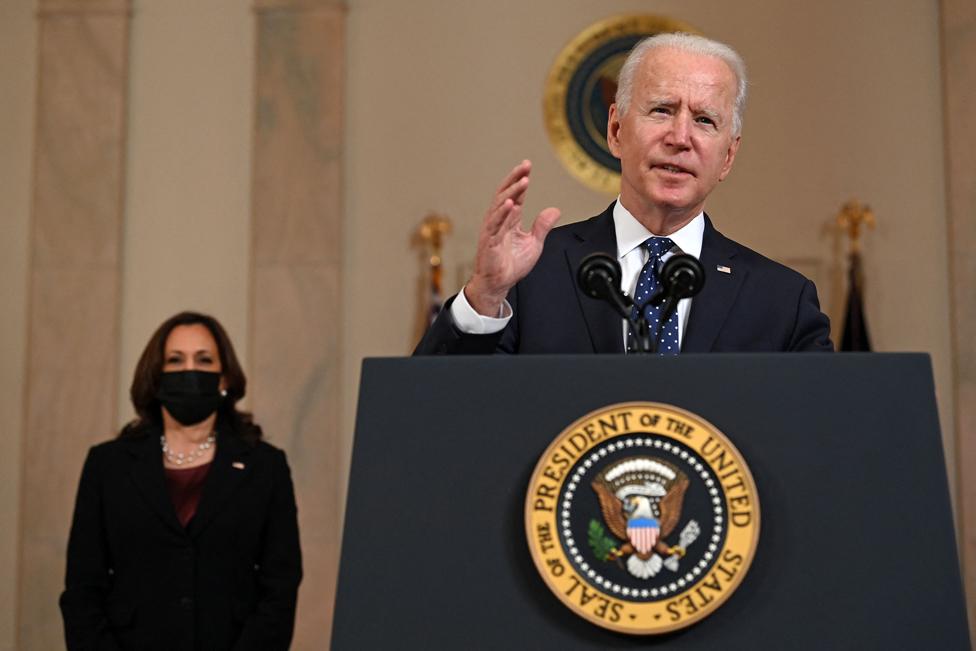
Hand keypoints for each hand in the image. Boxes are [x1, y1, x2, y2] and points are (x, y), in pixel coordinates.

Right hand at [465, 160, 560, 315]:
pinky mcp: (489, 241)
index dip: (521, 180)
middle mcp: (499, 221)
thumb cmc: (511, 265)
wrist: (499, 283)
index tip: (528, 167)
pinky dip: (503, 213)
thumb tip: (555, 210)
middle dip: (515, 179)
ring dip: (512, 192)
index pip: (515, 195)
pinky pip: (495, 224)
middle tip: (525, 166)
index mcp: (509, 219)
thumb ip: (542, 226)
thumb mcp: (534, 243)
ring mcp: (493, 229)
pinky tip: (511, 203)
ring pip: (500, 205)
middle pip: (505, 193)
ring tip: (523, 181)